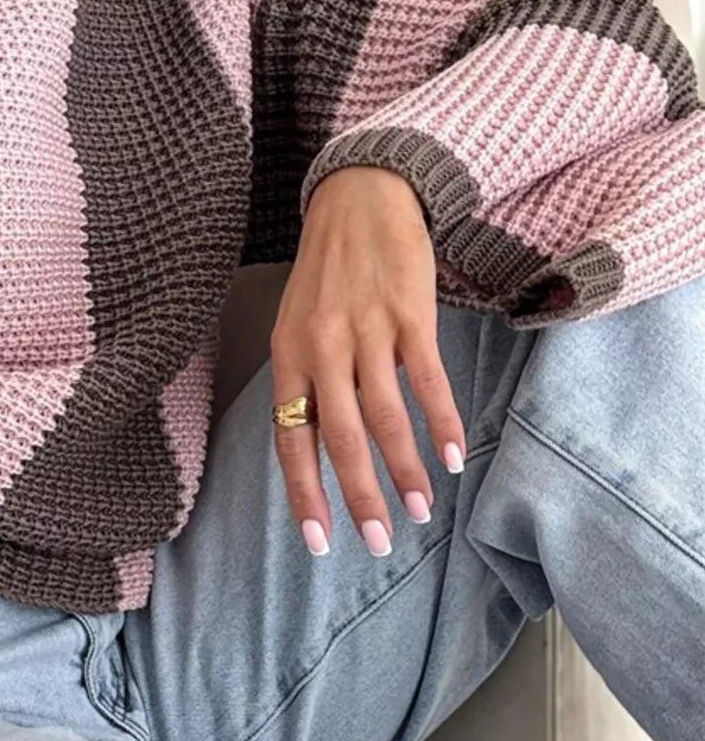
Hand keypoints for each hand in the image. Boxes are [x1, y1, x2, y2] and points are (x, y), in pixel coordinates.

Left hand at [269, 166, 467, 557]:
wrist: (359, 198)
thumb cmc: (327, 270)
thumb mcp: (299, 324)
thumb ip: (310, 383)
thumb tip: (324, 450)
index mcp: (288, 356)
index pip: (291, 440)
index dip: (305, 494)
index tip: (320, 542)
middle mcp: (322, 348)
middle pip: (341, 439)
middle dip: (360, 497)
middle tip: (381, 541)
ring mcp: (367, 331)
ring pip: (385, 418)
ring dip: (406, 470)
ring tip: (423, 508)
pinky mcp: (409, 315)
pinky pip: (426, 381)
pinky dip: (441, 423)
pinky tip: (453, 456)